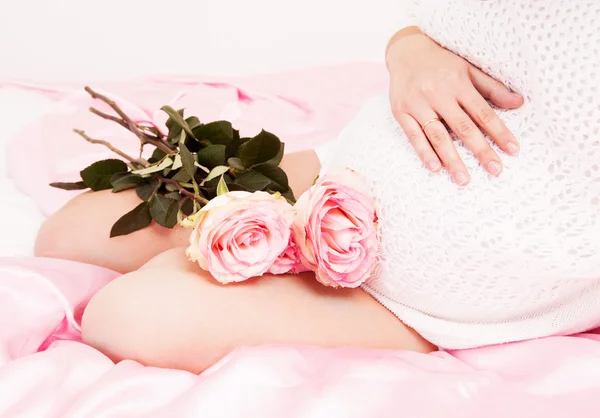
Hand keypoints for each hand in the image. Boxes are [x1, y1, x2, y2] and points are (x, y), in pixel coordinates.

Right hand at [386, 28, 523, 185]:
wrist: (406, 51)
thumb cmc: (441, 62)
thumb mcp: (468, 69)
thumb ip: (492, 88)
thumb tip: (520, 102)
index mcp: (458, 83)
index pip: (483, 112)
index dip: (499, 132)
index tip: (513, 150)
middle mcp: (438, 94)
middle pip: (463, 127)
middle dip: (481, 150)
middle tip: (495, 171)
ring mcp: (418, 104)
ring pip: (438, 136)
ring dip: (452, 159)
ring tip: (464, 179)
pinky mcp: (401, 112)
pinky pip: (414, 136)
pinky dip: (424, 152)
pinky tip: (435, 167)